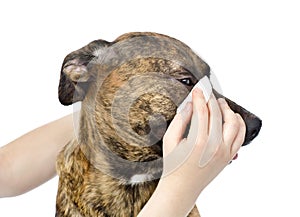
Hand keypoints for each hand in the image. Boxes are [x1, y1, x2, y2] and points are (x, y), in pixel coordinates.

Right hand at [138, 89, 245, 216]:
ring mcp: (225, 152)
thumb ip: (180, 120)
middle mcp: (215, 146)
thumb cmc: (173, 164)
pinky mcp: (229, 157)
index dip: (200, 97)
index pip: (202, 111)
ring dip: (227, 109)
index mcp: (198, 142)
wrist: (182, 187)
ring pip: (233, 123)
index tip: (198, 89)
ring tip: (220, 103)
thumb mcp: (169, 140)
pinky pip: (240, 136)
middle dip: (211, 99)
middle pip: (218, 114)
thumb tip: (191, 104)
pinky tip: (232, 117)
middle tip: (207, 92)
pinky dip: (239, 123)